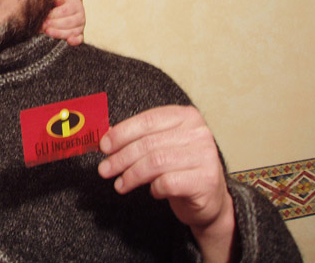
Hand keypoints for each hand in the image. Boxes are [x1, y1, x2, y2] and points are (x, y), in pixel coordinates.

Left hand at [42, 0, 84, 45]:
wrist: (64, 6)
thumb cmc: (57, 2)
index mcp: (75, 4)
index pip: (65, 11)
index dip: (53, 15)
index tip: (43, 17)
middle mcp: (80, 15)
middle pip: (68, 22)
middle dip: (54, 24)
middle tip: (43, 26)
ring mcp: (81, 26)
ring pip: (72, 31)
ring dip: (59, 33)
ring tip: (48, 32)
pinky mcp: (80, 34)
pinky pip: (79, 39)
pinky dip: (75, 41)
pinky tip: (68, 41)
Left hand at [98, 105, 236, 261]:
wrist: (210, 199)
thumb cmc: (181, 168)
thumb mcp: (162, 146)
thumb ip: (140, 138)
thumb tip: (107, 138)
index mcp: (186, 116)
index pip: (147, 120)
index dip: (121, 133)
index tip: (104, 146)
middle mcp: (198, 132)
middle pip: (148, 143)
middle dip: (121, 157)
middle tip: (105, 169)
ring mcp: (205, 156)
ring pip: (155, 162)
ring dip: (131, 175)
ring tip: (120, 184)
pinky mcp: (206, 180)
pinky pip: (168, 183)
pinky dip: (154, 188)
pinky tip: (152, 191)